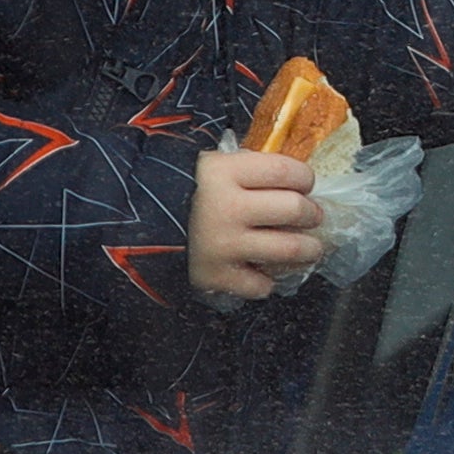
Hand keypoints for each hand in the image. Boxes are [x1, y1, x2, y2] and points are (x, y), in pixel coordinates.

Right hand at [187, 148, 324, 301]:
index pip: (286, 171)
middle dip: (311, 213)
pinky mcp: (215, 277)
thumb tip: (299, 185)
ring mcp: (221, 245)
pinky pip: (260, 285)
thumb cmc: (189, 192)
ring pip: (288, 249)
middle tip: (312, 216)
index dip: (305, 178)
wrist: (142, 226)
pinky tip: (262, 272)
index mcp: (225, 172)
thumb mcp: (216, 167)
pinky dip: (266, 281)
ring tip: (311, 248)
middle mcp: (225, 208)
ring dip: (308, 249)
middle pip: (293, 209)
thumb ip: (252, 171)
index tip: (306, 185)